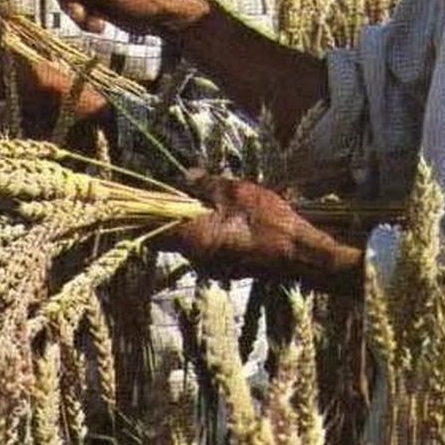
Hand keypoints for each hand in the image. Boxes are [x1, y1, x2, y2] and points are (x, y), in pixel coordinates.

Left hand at [166, 175, 362, 295]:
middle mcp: (195, 257)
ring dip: (197, 218)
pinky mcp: (224, 268)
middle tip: (192, 187)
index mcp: (193, 238)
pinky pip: (207, 245)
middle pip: (172, 231)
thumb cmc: (269, 222)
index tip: (143, 192)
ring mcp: (209, 266)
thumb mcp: (237, 192)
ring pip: (191, 237)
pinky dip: (212, 229)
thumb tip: (184, 176)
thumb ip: (206, 184)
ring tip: (221, 199)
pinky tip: (234, 217)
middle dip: (177, 208)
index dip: (147, 209)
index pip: (154, 227)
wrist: (301, 256)